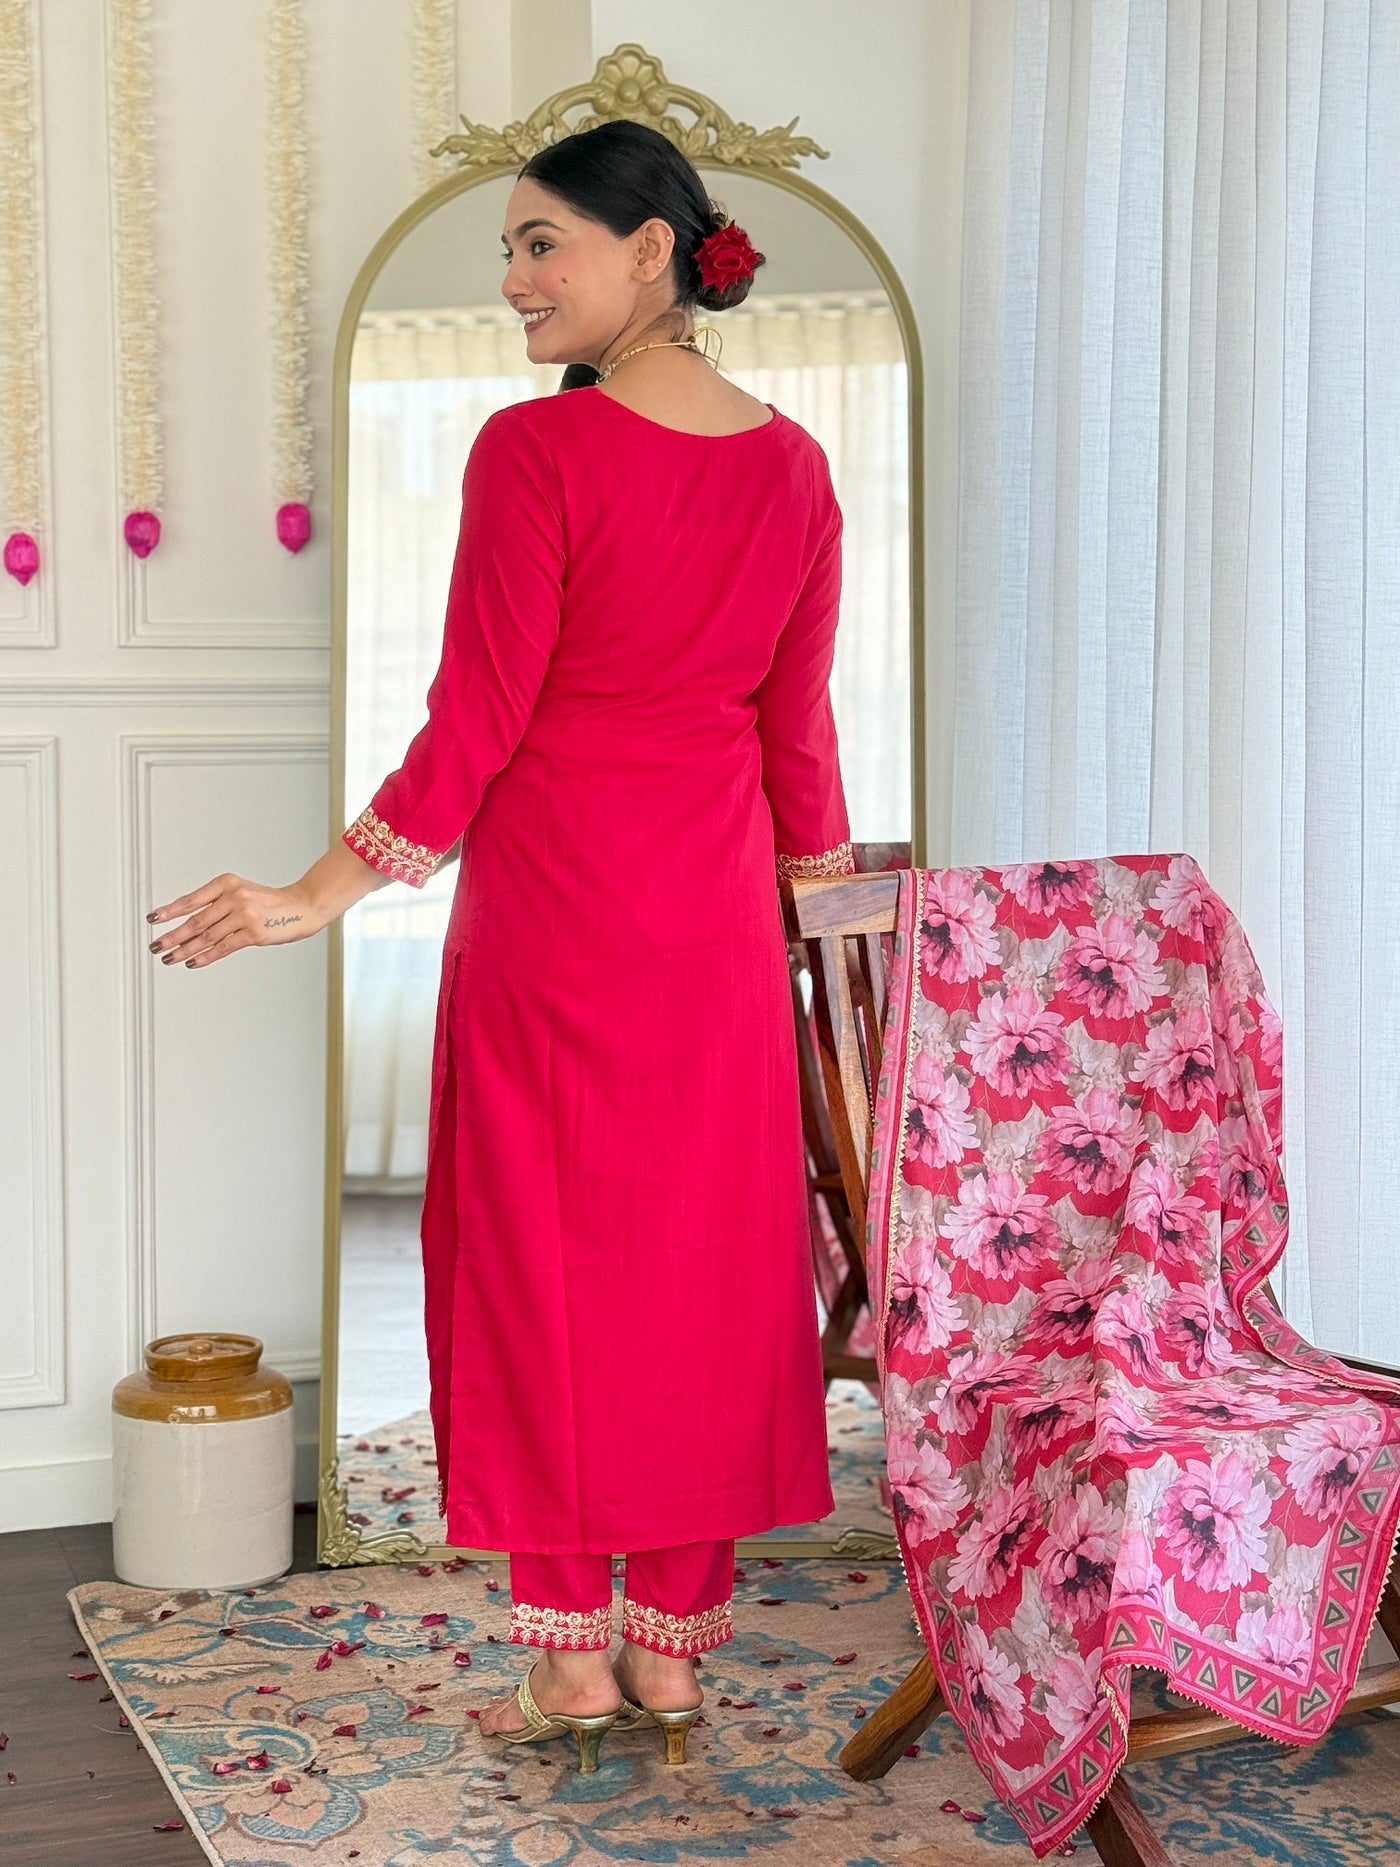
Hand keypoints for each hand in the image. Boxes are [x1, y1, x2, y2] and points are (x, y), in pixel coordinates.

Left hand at [147, 874, 326, 969]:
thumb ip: (217, 905)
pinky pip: (223, 947)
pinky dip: (205, 956)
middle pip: (196, 921)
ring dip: (184, 949)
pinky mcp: (254, 933)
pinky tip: (191, 961)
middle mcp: (234, 896)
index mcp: (227, 883)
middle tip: (155, 946)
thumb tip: (186, 926)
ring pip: (207, 936)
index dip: (170, 911)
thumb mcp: (242, 893)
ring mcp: (245, 914)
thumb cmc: (270, 903)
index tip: (153, 919)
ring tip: (169, 958)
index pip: (192, 900)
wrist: (302, 907)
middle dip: (173, 936)